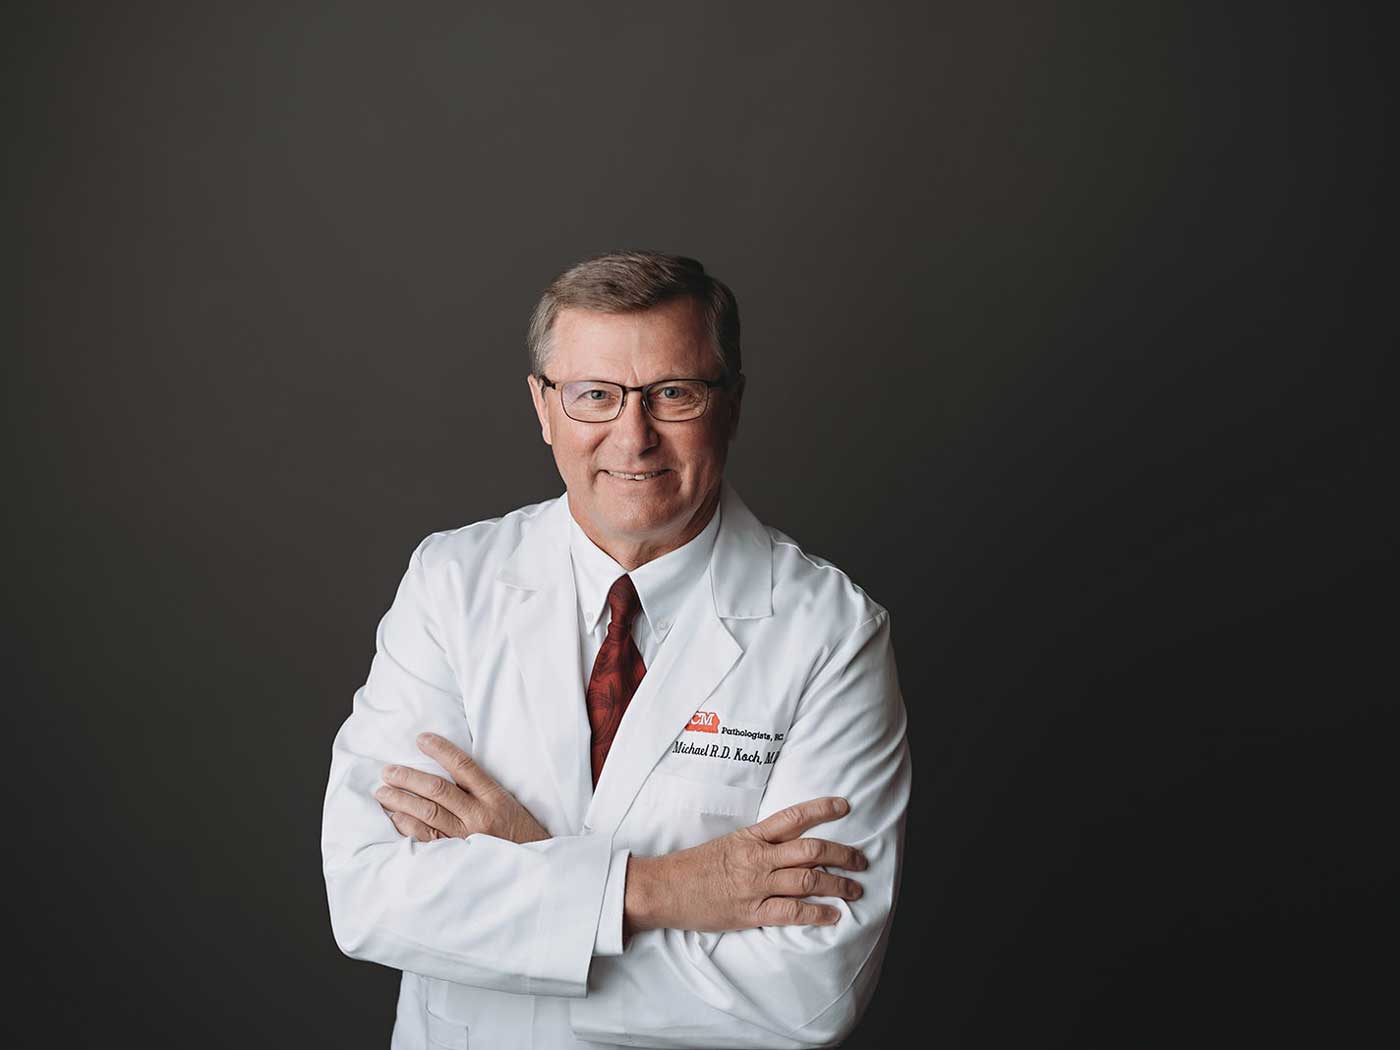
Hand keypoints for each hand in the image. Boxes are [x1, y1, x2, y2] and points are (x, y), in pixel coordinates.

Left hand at [374, 732, 549, 844]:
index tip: (421, 739)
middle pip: (437, 790)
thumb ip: (480, 788)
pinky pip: (427, 839)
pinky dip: (408, 827)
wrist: (532, 867)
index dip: (440, 750)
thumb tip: (447, 769)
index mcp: (493, 797)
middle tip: (388, 771)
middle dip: (408, 778)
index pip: (463, 766)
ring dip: (401, 801)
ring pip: (427, 813)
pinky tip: (395, 817)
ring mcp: (466, 837)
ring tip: (383, 792)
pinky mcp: (457, 856)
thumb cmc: (518, 832)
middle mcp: (479, 815)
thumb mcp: (508, 802)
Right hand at [624, 796, 866, 935]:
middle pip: (810, 850)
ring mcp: (755, 885)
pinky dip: (816, 913)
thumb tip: (784, 845)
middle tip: (861, 860)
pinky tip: (833, 915)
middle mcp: (758, 858)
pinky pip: (791, 912)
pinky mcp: (750, 912)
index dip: (821, 810)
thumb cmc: (692, 866)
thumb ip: (756, 844)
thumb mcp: (726, 843)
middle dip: (842, 854)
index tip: (844, 806)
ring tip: (855, 888)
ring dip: (837, 884)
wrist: (663, 888)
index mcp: (751, 837)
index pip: (793, 817)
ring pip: (807, 880)